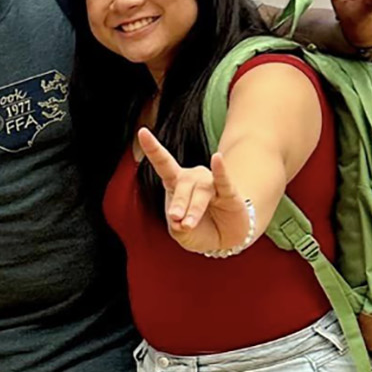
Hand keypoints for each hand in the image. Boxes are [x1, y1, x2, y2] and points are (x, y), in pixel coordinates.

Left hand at [138, 128, 249, 254]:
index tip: (142, 131)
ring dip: (194, 208)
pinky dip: (220, 170)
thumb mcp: (181, 234)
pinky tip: (217, 158)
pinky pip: (224, 180)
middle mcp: (194, 179)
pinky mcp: (230, 193)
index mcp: (176, 184)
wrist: (226, 240)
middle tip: (176, 220)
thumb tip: (180, 220)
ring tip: (188, 224)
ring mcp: (212, 184)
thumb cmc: (199, 230)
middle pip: (182, 185)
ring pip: (201, 191)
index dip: (153, 148)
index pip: (163, 163)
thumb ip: (176, 227)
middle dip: (179, 204)